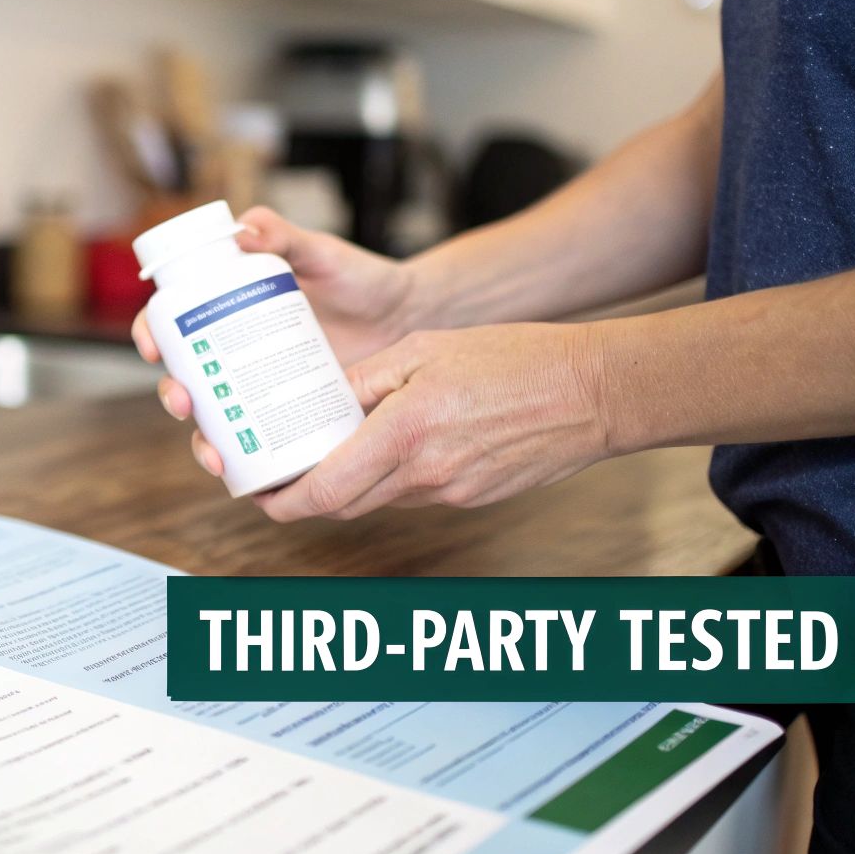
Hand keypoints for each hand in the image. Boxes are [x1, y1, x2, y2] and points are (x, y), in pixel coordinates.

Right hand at [132, 206, 418, 467]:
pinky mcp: (287, 413)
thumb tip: (244, 229)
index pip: (173, 319)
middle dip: (173, 394)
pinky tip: (241, 473)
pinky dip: (242, 460)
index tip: (150, 347)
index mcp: (229, 306)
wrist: (406, 316)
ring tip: (214, 455)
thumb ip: (284, 235)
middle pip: (186, 375)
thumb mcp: (320, 252)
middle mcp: (237, 349)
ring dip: (201, 440)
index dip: (149, 333)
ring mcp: (260, 385)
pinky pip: (254, 440)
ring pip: (214, 416)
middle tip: (184, 402)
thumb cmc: (360, 278)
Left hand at [254, 322, 612, 520]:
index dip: (283, 502)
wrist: (594, 392)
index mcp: (405, 433)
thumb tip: (322, 402)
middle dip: (305, 496)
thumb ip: (366, 380)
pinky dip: (392, 477)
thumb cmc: (514, 358)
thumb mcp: (424, 349)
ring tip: (334, 450)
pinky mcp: (472, 496)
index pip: (325, 491)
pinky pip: (414, 493)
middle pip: (342, 504)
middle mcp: (425, 474)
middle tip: (280, 474)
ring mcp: (451, 492)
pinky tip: (395, 446)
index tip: (259, 495)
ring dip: (350, 483)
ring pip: (378, 499)